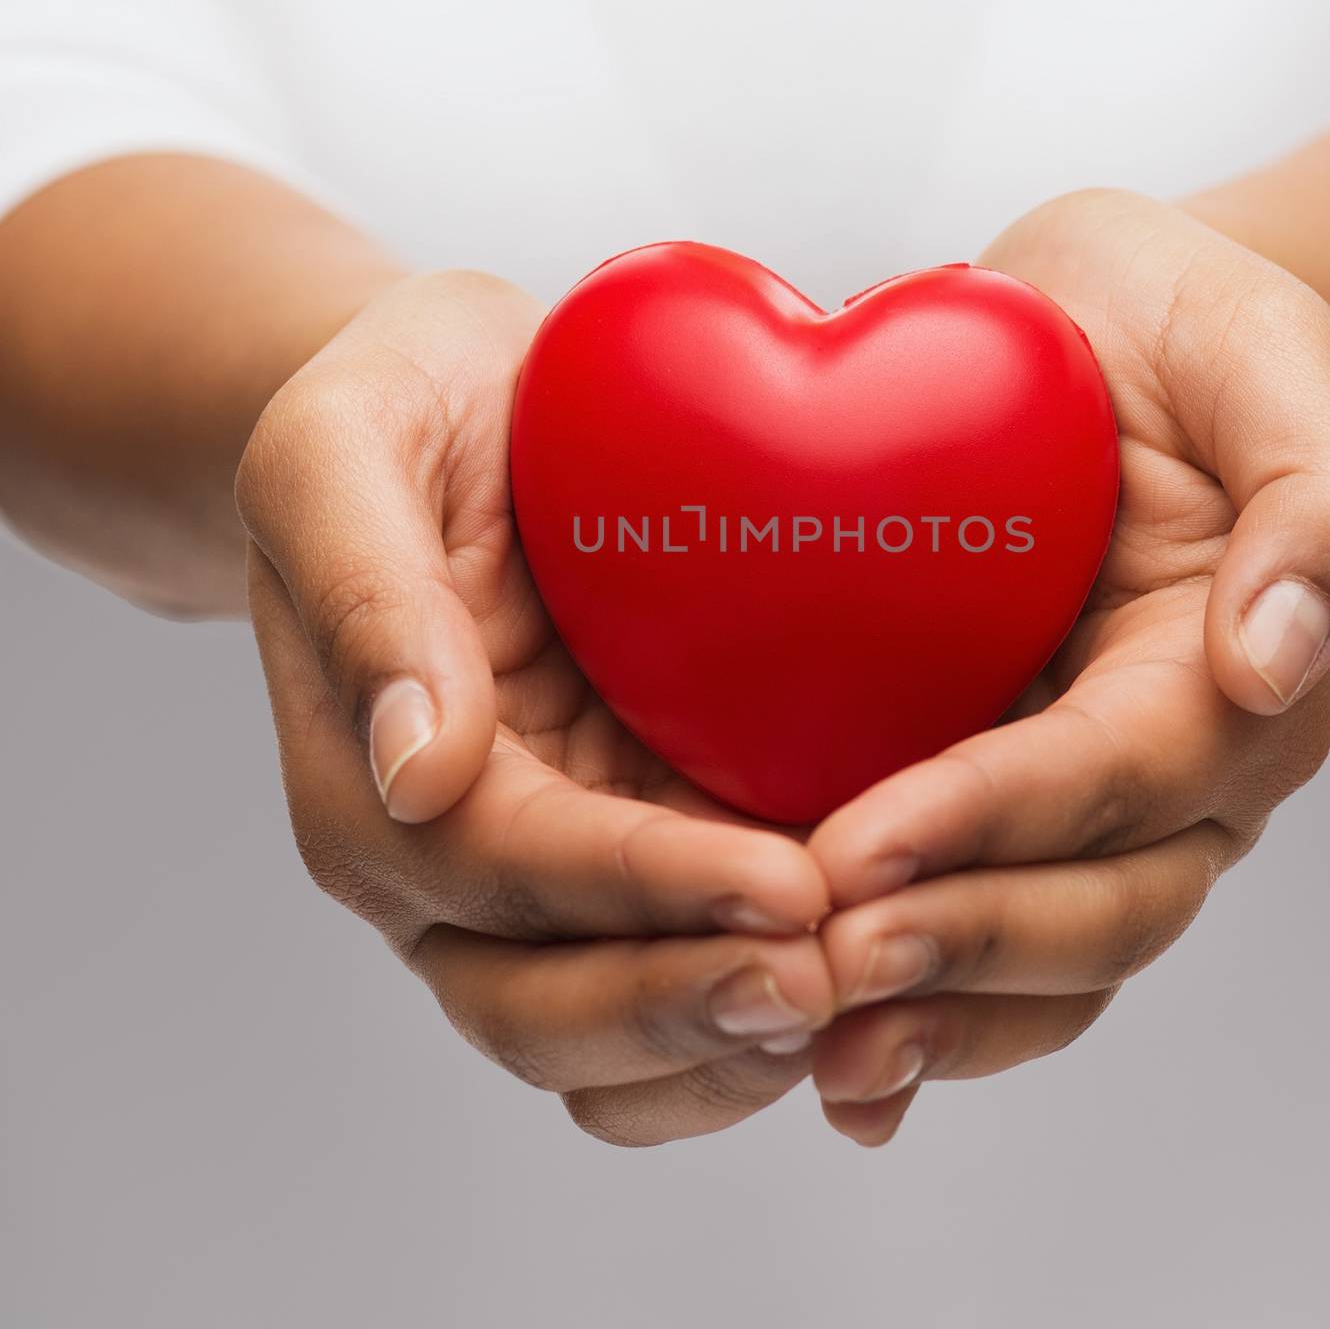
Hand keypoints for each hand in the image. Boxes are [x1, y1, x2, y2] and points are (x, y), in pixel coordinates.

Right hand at [237, 271, 832, 1145]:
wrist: (463, 410)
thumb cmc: (401, 412)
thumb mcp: (342, 450)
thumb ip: (364, 593)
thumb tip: (417, 773)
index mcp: (370, 780)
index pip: (507, 871)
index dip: (646, 894)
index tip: (788, 889)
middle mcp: (451, 862)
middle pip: (544, 1001)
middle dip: (689, 1006)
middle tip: (836, 979)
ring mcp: (547, 872)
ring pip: (613, 1034)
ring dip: (730, 1041)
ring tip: (865, 999)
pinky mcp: (633, 846)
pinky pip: (683, 971)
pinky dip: (756, 1011)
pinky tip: (864, 981)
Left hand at [806, 190, 1329, 1144]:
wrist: (1109, 340)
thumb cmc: (1189, 338)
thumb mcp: (1271, 360)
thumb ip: (1319, 498)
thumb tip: (1279, 654)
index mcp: (1234, 672)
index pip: (1122, 770)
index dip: (996, 822)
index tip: (865, 854)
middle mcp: (1175, 766)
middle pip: (1094, 898)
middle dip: (959, 941)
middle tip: (823, 963)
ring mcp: (1089, 795)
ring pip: (1044, 954)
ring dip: (933, 1013)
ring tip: (808, 1042)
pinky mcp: (1002, 793)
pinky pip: (981, 920)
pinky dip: (918, 1006)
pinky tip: (823, 1062)